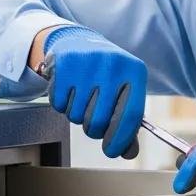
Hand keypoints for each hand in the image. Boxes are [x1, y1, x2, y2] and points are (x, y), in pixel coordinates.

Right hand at [39, 26, 145, 158]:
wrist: (79, 43)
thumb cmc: (106, 75)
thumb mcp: (123, 92)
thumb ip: (128, 123)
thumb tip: (128, 152)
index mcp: (135, 72)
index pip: (130, 115)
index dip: (120, 138)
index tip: (111, 152)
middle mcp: (113, 64)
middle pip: (99, 120)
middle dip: (94, 129)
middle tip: (93, 120)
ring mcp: (88, 62)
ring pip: (77, 115)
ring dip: (78, 116)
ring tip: (83, 98)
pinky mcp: (64, 63)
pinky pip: (60, 104)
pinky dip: (63, 105)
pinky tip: (70, 90)